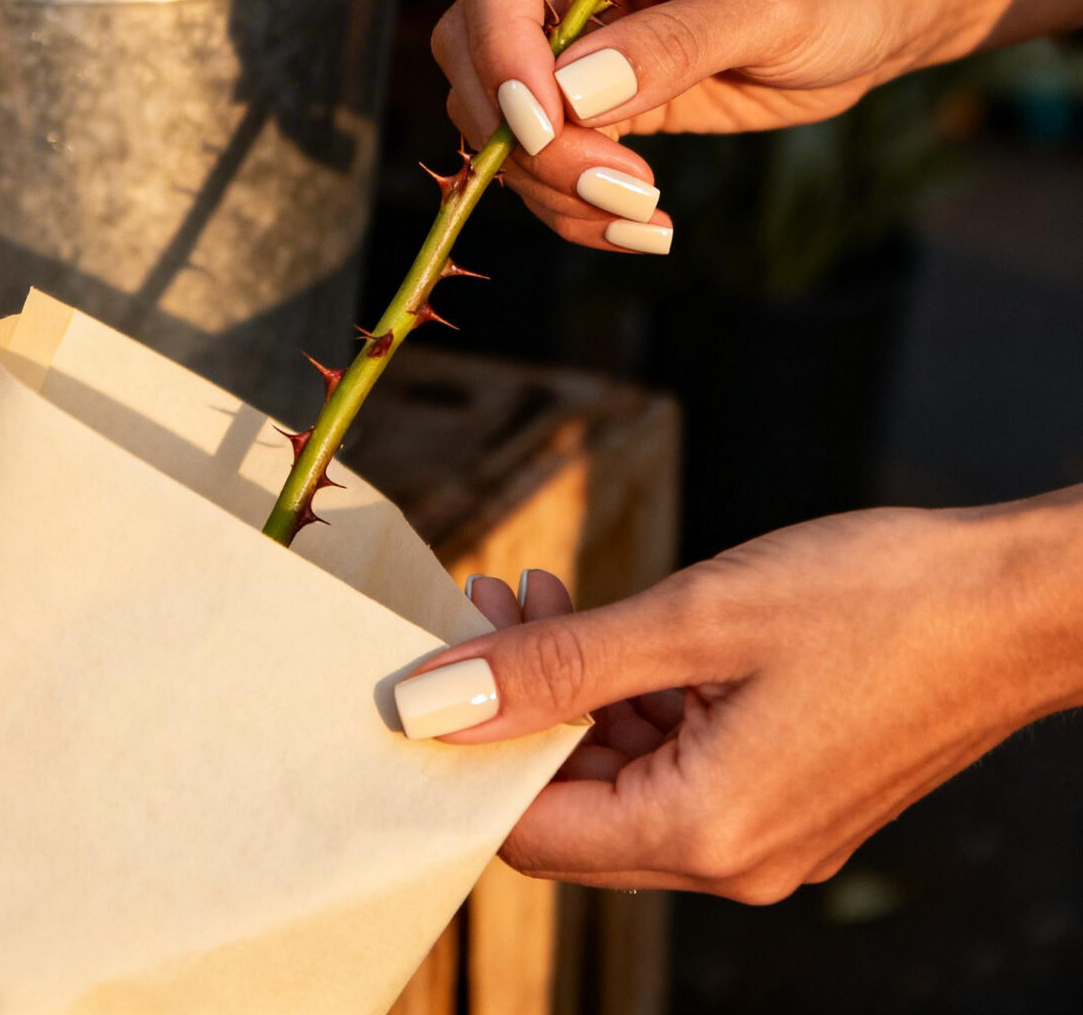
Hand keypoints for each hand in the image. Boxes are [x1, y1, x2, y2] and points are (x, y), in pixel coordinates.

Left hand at [409, 496, 1082, 899]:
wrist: (1019, 603)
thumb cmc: (877, 599)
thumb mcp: (697, 615)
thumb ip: (559, 665)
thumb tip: (433, 701)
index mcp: (706, 833)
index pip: (530, 829)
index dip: (471, 743)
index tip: (442, 654)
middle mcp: (736, 859)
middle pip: (577, 803)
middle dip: (521, 703)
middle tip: (496, 600)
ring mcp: (772, 832)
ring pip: (628, 777)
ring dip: (578, 692)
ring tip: (547, 596)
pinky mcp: (797, 794)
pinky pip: (685, 764)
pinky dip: (641, 700)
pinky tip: (621, 627)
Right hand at [431, 0, 924, 249]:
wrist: (876, 11)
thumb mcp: (771, 5)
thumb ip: (675, 44)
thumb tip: (574, 96)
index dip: (501, 44)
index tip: (546, 123)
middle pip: (474, 43)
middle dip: (525, 130)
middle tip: (612, 185)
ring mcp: (573, 26)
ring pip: (496, 112)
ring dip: (548, 180)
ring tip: (640, 215)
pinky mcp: (588, 91)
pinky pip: (540, 152)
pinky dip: (570, 200)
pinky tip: (640, 226)